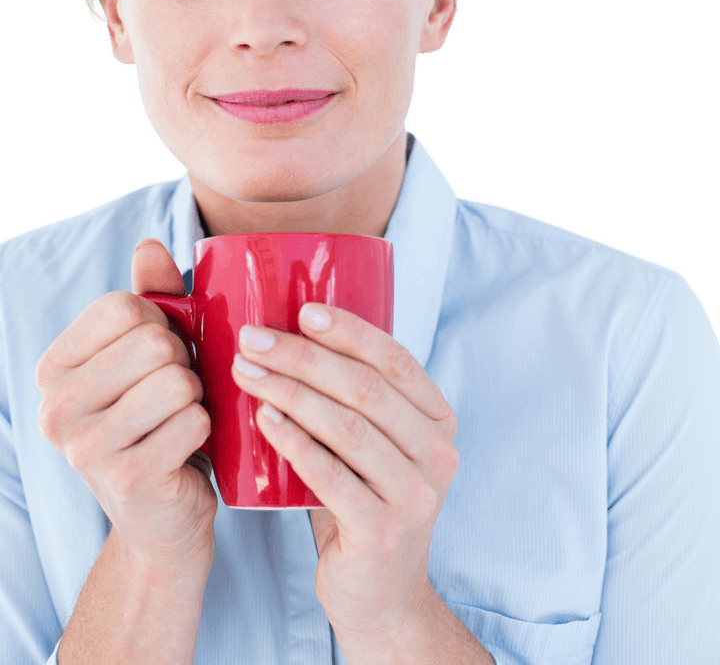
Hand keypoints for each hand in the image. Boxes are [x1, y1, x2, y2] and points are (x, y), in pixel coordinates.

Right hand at [35, 239, 216, 565]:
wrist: (163, 517)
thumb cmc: (159, 421)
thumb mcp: (151, 355)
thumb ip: (152, 297)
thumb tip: (149, 245)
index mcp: (54, 368)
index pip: (124, 307)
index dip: (161, 324)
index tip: (159, 355)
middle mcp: (55, 407)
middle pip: (153, 343)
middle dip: (183, 363)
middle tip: (176, 393)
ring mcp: (84, 449)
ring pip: (177, 381)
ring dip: (196, 396)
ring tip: (181, 418)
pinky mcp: (126, 480)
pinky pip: (193, 421)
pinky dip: (206, 428)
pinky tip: (188, 447)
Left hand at [231, 302, 459, 638]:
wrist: (379, 596)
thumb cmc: (363, 503)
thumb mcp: (374, 447)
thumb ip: (356, 401)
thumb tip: (291, 333)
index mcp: (438, 421)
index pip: (395, 361)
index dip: (349, 331)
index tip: (302, 311)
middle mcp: (437, 454)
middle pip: (365, 389)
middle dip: (304, 357)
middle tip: (254, 340)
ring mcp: (415, 495)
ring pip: (347, 427)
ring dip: (290, 392)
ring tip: (247, 373)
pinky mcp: (383, 531)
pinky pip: (331, 476)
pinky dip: (294, 442)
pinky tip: (263, 419)